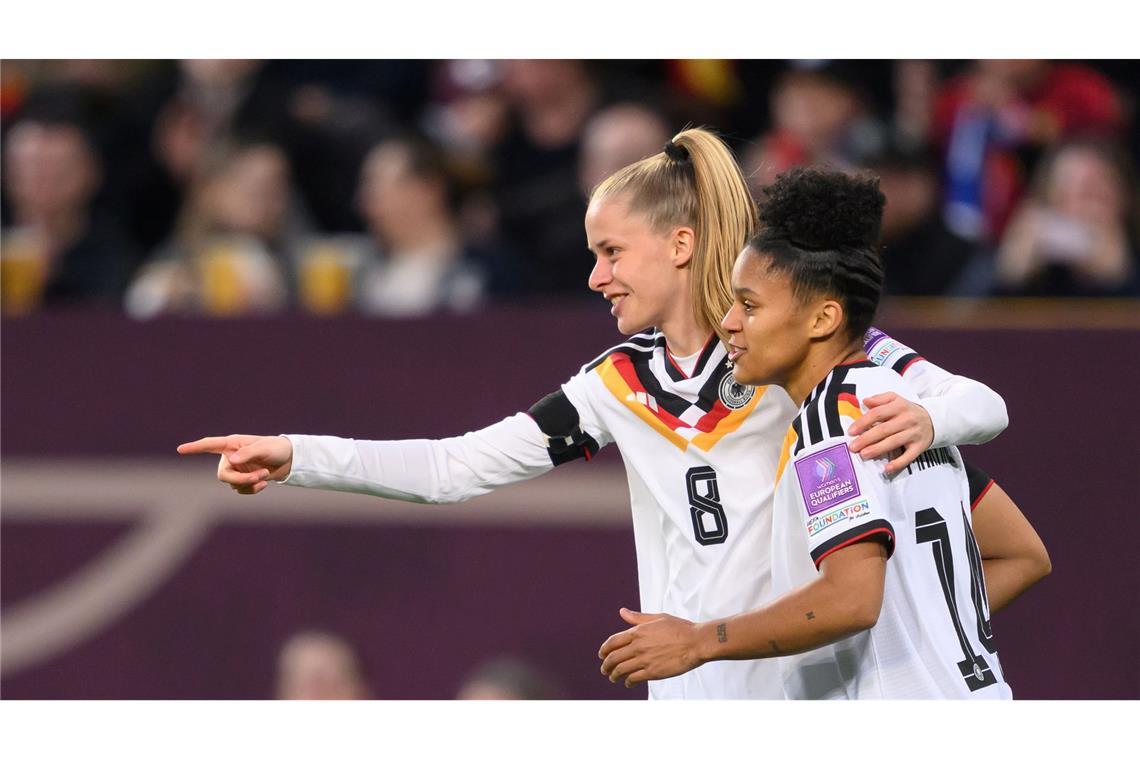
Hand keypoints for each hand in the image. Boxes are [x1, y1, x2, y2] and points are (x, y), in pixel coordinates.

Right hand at [176, 434, 292, 494]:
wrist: (289, 459)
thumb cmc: (276, 448)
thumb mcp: (265, 448)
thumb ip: (248, 453)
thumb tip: (231, 461)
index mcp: (233, 444)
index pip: (210, 445)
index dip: (195, 447)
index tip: (180, 449)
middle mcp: (230, 457)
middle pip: (223, 475)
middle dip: (240, 480)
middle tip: (259, 477)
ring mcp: (236, 469)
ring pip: (232, 484)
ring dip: (250, 483)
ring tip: (265, 474)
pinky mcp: (243, 479)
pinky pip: (240, 490)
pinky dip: (252, 489)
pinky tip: (264, 484)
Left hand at [597, 608, 702, 687]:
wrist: (696, 642)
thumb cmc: (680, 628)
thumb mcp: (658, 618)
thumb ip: (638, 618)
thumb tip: (623, 612)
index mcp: (638, 632)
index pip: (613, 641)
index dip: (604, 649)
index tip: (602, 654)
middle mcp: (638, 646)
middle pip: (613, 657)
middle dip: (606, 665)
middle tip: (604, 669)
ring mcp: (644, 660)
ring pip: (620, 670)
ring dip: (614, 675)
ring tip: (613, 677)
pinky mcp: (652, 672)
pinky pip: (633, 679)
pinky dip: (628, 682)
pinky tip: (628, 683)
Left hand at [847, 393, 933, 474]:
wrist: (934, 420)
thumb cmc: (908, 411)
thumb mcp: (895, 400)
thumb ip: (879, 399)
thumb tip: (865, 401)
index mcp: (899, 406)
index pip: (878, 414)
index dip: (863, 422)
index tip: (851, 431)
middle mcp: (907, 419)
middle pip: (884, 429)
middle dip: (866, 438)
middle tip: (853, 446)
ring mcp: (914, 434)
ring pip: (893, 442)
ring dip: (877, 449)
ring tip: (864, 454)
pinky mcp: (920, 446)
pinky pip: (908, 456)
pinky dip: (898, 463)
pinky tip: (887, 468)